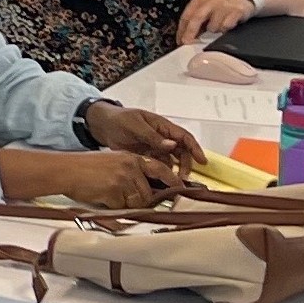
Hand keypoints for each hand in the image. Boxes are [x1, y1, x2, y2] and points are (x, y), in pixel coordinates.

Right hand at [41, 150, 180, 210]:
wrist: (65, 170)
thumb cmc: (83, 168)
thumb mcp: (112, 161)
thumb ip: (131, 171)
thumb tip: (149, 190)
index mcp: (132, 158)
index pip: (161, 169)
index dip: (173, 181)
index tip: (181, 189)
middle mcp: (131, 167)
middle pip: (150, 192)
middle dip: (143, 201)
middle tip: (128, 199)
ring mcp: (124, 179)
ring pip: (138, 201)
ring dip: (126, 204)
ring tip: (110, 195)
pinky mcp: (115, 191)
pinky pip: (123, 207)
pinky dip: (114, 206)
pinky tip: (103, 197)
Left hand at [85, 101, 202, 171]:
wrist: (101, 125)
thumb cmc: (119, 119)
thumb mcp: (135, 125)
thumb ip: (153, 136)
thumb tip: (172, 145)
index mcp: (163, 127)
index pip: (185, 137)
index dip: (195, 149)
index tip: (202, 161)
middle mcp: (162, 138)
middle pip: (181, 152)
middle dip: (185, 165)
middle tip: (183, 177)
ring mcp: (155, 148)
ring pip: (171, 161)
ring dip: (174, 171)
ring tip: (172, 183)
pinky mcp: (147, 157)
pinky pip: (159, 166)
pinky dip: (161, 174)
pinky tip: (160, 182)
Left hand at [178, 0, 258, 43]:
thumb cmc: (221, 6)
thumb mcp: (206, 9)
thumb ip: (197, 21)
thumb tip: (187, 37)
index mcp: (199, 0)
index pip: (186, 16)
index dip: (182, 30)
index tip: (180, 40)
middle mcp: (209, 2)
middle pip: (196, 18)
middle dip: (190, 33)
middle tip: (188, 43)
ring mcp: (223, 6)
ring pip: (213, 26)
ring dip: (213, 31)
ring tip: (218, 29)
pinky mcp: (235, 11)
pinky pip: (226, 26)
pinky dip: (225, 29)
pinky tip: (227, 26)